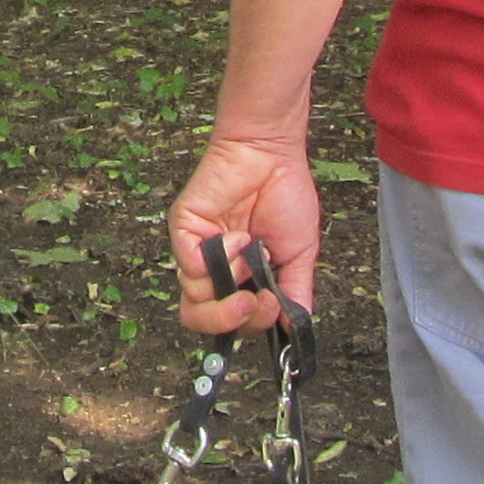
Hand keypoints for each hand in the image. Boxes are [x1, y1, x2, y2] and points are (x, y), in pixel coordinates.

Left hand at [167, 133, 322, 335]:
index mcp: (239, 279)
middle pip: (201, 319)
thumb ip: (294, 294)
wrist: (272, 154)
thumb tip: (292, 329)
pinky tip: (240, 236)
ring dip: (232, 283)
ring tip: (254, 254)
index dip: (250, 325)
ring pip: (194, 298)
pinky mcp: (184, 230)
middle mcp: (213, 270)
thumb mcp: (299, 255)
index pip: (230, 323)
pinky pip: (191, 265)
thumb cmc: (284, 195)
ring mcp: (196, 250)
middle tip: (256, 302)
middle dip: (231, 320)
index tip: (275, 308)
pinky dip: (221, 257)